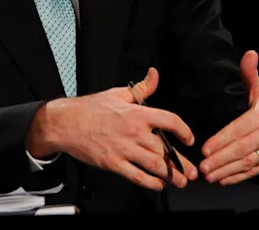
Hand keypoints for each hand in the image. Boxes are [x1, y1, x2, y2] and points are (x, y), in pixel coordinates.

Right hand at [27, 67, 198, 190]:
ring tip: (181, 181)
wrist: (65, 123)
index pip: (169, 121)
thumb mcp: (118, 93)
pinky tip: (158, 184)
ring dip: (171, 175)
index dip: (184, 130)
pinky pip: (136, 176)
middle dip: (182, 163)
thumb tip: (154, 75)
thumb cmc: (90, 109)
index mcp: (138, 113)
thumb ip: (141, 88)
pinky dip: (150, 182)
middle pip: (165, 149)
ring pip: (154, 165)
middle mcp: (134, 132)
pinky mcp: (113, 163)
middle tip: (193, 171)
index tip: (189, 138)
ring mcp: (124, 149)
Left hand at [199, 50, 258, 185]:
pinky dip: (238, 177)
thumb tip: (249, 54)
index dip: (222, 140)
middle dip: (221, 159)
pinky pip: (254, 171)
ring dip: (227, 171)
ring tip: (209, 176)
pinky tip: (223, 180)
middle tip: (203, 166)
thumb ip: (250, 73)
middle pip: (242, 149)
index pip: (240, 130)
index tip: (205, 148)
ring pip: (247, 162)